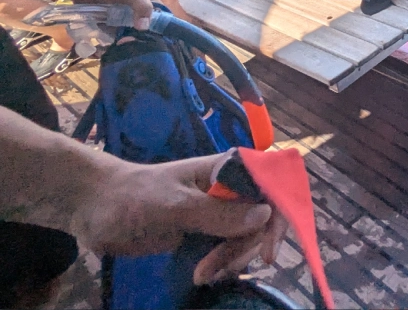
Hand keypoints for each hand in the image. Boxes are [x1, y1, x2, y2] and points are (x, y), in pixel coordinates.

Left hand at [73, 151, 287, 284]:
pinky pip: (229, 249)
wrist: (90, 208)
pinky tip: (203, 275)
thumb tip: (266, 215)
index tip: (266, 252)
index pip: (273, 185)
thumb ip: (218, 212)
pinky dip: (222, 265)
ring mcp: (217, 211)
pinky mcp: (204, 231)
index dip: (280, 215)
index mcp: (227, 168)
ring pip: (247, 238)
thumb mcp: (174, 207)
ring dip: (231, 260)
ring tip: (202, 275)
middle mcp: (229, 187)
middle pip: (263, 219)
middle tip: (216, 269)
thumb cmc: (130, 198)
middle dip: (245, 248)